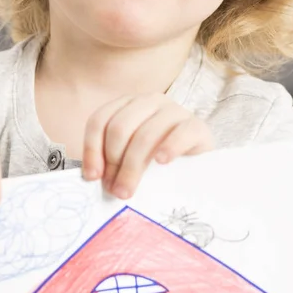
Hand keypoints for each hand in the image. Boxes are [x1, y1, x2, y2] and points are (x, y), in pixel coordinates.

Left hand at [82, 94, 213, 198]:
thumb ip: (111, 160)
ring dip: (132, 167)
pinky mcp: (196, 125)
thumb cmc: (157, 160)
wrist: (200, 162)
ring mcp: (173, 110)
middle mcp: (148, 101)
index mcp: (127, 104)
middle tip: (114, 189)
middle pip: (119, 128)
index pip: (100, 120)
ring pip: (145, 135)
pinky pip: (179, 133)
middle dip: (113, 162)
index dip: (92, 149)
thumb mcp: (130, 155)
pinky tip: (161, 163)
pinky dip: (168, 148)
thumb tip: (91, 177)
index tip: (92, 177)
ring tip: (128, 191)